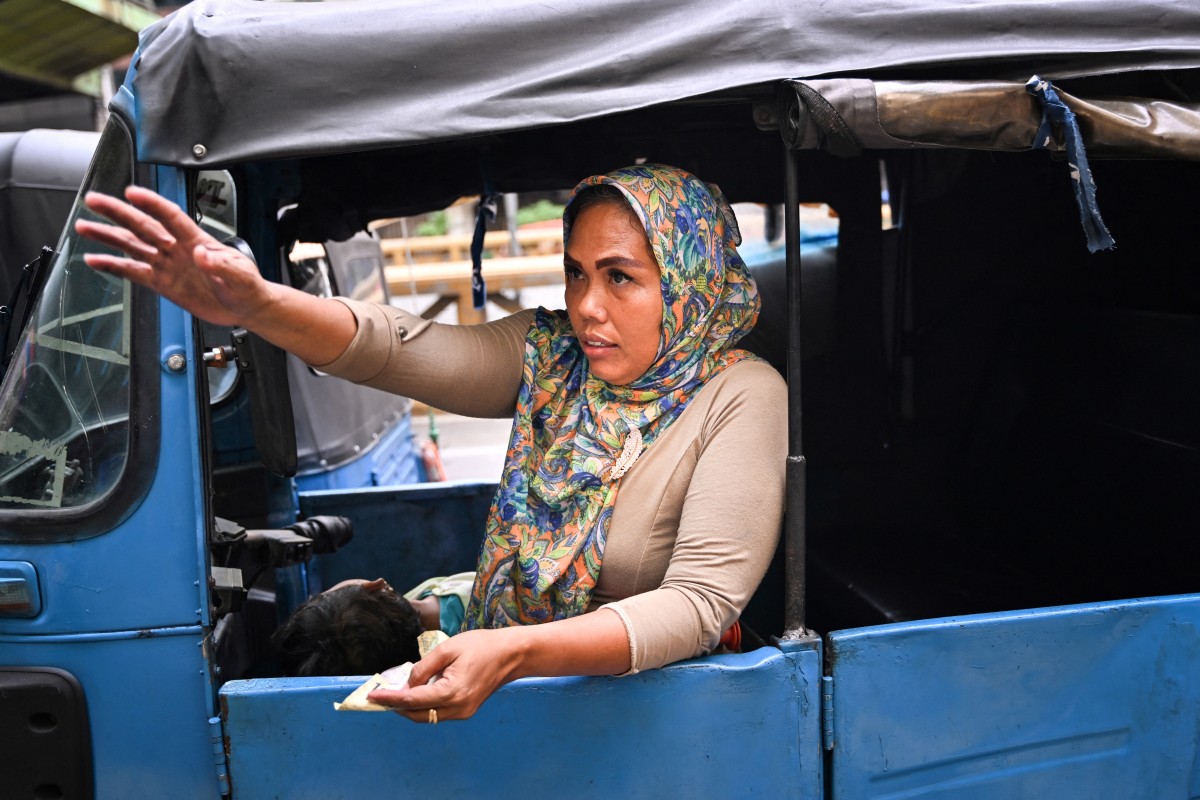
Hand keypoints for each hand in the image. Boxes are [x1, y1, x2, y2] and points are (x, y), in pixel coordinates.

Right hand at [75, 186, 273, 328]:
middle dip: (118, 212)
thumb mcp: (241, 275)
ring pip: (133, 245)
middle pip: (143, 225)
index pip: (171, 217)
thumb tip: (202, 254)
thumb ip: (222, 264)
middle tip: (94, 200)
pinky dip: (114, 266)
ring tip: (84, 226)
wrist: (245, 306)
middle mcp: (178, 248)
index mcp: (198, 240)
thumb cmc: (247, 286)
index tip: (133, 193)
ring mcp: (168, 264)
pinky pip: (134, 272)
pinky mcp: (162, 282)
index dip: (152, 204)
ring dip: (108, 235)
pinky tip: (95, 260)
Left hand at [367, 628, 523, 722]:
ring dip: (409, 708)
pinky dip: (423, 706)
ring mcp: (463, 712)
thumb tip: (408, 683)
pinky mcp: (466, 711)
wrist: (511, 655)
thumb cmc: (481, 646)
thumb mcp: (448, 648)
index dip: (389, 698)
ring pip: (427, 717)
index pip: (412, 700)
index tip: (371, 696)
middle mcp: (457, 708)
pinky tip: (416, 693)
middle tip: (379, 696)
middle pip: (417, 715)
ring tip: (393, 694)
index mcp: (452, 692)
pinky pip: (438, 713)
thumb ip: (424, 667)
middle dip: (395, 707)